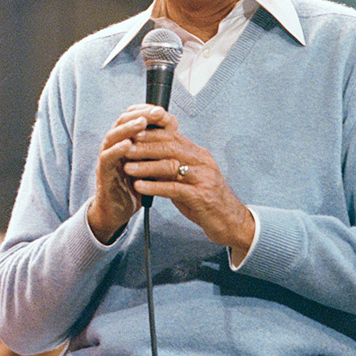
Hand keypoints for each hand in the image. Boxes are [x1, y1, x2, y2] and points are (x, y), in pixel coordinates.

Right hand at [88, 104, 161, 242]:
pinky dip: (116, 150)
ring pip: (112, 136)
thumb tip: (172, 123)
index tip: (162, 109)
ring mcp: (107, 157)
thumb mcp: (149, 161)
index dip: (145, 110)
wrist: (119, 209)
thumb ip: (157, 143)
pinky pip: (107, 158)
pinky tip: (127, 145)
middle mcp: (113, 145)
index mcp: (124, 139)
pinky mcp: (103, 172)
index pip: (132, 118)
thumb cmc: (134, 183)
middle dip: (140, 114)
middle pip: (122, 122)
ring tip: (141, 122)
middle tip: (156, 112)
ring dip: (127, 128)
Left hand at [123, 116, 254, 259]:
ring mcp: (203, 178)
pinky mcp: (201, 196)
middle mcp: (202, 162)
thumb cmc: (206, 199)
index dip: (151, 134)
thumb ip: (172, 166)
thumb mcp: (189, 177)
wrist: (230, 221)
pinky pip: (174, 188)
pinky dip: (154, 186)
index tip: (132, 133)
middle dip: (145, 147)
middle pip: (170, 147)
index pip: (173, 137)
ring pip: (171, 166)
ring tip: (127, 167)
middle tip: (125, 148)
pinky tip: (140, 186)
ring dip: (146, 166)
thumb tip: (146, 154)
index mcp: (199, 155)